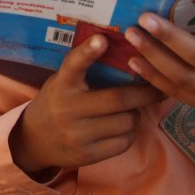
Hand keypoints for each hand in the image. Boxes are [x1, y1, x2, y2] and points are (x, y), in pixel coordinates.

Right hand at [9, 36, 164, 179]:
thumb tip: (127, 57)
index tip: (102, 39)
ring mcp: (78, 134)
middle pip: (117, 99)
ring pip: (125, 122)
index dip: (87, 52)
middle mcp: (68, 109)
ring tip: (130, 110)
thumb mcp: (63, 82)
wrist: (35, 140)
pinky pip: (124, 142)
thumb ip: (85, 72)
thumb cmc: (57, 102)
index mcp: (62, 85)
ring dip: (135, 114)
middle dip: (144, 94)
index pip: (73, 65)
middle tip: (159, 88)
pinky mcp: (88, 154)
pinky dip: (129, 133)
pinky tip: (121, 128)